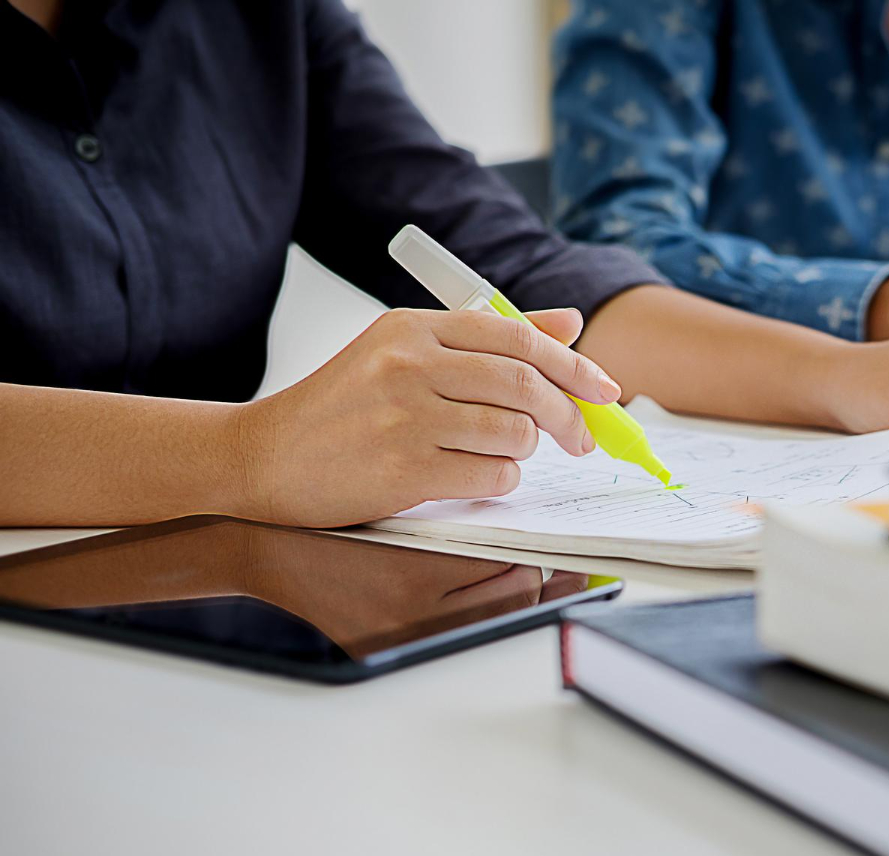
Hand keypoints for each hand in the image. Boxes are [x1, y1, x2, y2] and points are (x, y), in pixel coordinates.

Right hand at [235, 307, 620, 527]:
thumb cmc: (343, 410)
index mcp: (413, 328)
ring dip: (525, 452)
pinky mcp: (404, 470)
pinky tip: (476, 477)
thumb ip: (489, 339)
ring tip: (501, 455)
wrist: (264, 458)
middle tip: (583, 437)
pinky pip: (491, 476)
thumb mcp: (406, 355)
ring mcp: (405, 417)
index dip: (572, 364)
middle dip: (569, 415)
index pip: (516, 337)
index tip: (606, 389)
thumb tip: (569, 324)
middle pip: (525, 384)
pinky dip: (500, 481)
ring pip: (514, 432)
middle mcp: (410, 364)